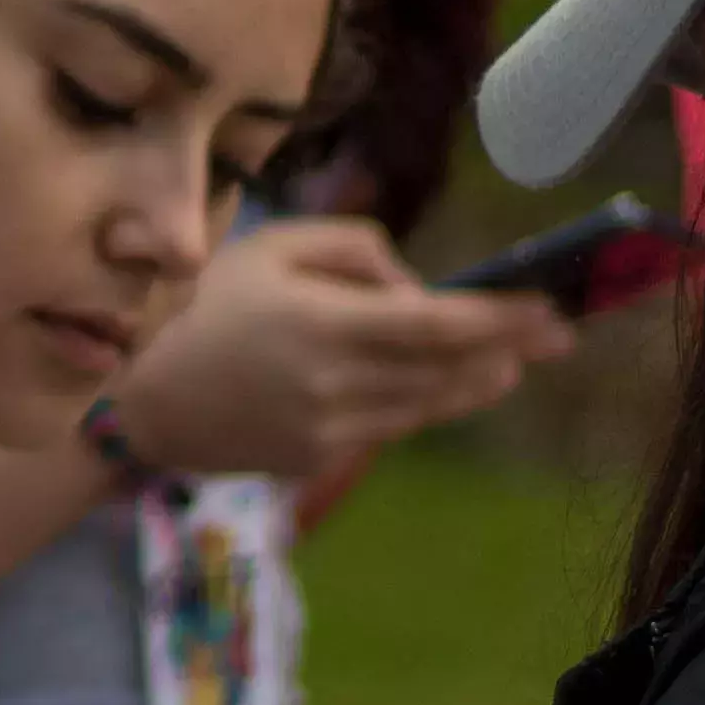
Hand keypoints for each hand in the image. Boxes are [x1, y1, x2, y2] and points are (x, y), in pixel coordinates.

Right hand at [92, 215, 570, 485]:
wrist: (145, 397)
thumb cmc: (207, 305)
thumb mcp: (274, 246)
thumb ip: (356, 250)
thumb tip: (418, 290)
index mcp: (324, 323)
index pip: (437, 325)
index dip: (500, 319)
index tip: (545, 310)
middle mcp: (336, 383)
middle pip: (446, 371)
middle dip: (509, 351)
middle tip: (558, 334)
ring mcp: (330, 429)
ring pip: (427, 406)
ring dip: (476, 384)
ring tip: (511, 364)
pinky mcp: (319, 458)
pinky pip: (389, 426)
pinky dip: (423, 403)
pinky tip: (445, 387)